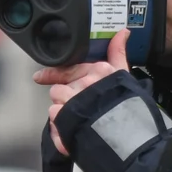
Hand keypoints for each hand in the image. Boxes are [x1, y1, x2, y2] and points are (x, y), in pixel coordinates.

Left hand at [33, 29, 130, 155]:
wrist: (132, 140)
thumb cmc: (130, 110)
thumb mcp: (126, 78)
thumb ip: (119, 54)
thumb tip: (122, 32)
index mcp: (99, 71)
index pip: (68, 69)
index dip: (52, 74)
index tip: (40, 77)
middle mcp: (85, 83)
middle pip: (59, 89)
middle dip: (65, 101)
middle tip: (80, 112)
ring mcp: (74, 101)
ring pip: (55, 104)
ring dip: (62, 114)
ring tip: (78, 123)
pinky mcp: (66, 118)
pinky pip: (54, 119)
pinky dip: (60, 128)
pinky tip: (72, 133)